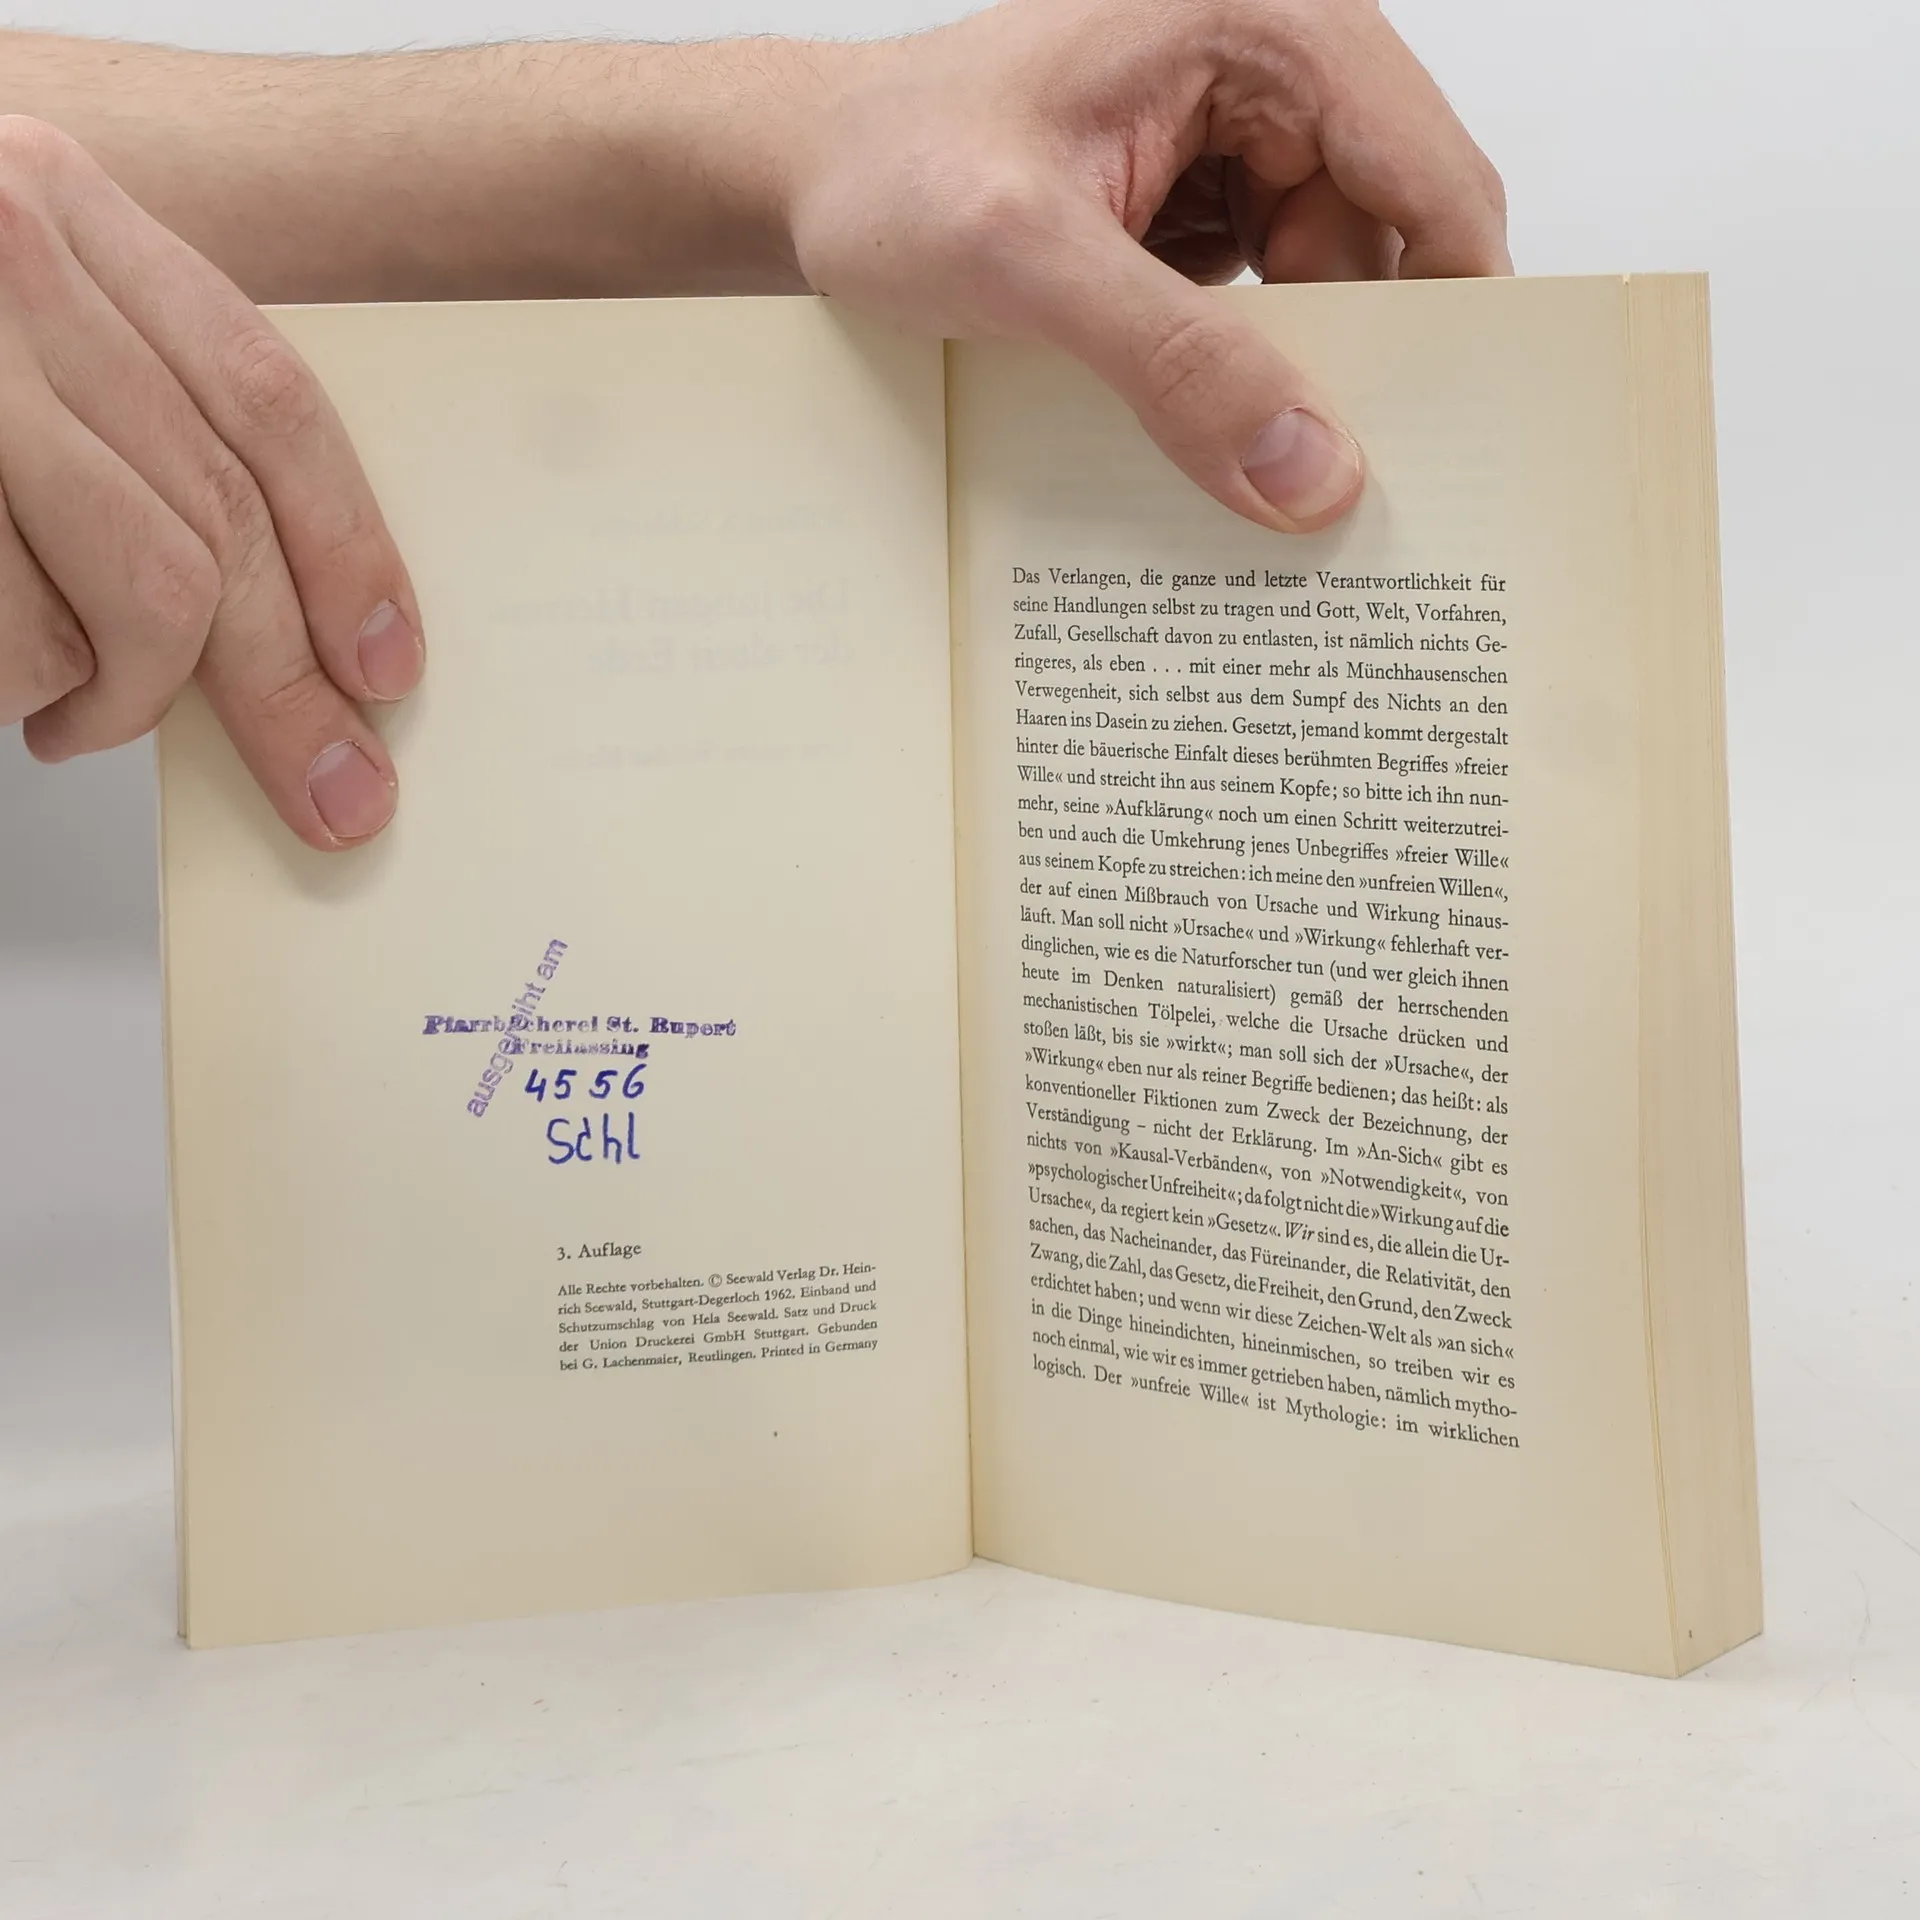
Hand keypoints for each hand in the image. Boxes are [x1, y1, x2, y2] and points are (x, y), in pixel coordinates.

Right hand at [0, 116, 420, 848]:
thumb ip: (114, 410)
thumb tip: (266, 593)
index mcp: (52, 211)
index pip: (266, 402)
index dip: (350, 549)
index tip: (387, 660)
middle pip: (220, 522)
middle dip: (287, 685)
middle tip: (333, 785)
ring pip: (138, 591)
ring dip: (121, 695)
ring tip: (72, 713)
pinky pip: (14, 638)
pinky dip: (19, 692)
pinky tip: (7, 693)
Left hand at [789, 0, 1509, 532]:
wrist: (806, 181)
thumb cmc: (891, 172)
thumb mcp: (1027, 262)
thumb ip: (1174, 361)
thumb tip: (1312, 469)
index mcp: (1263, 24)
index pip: (1428, 175)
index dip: (1457, 310)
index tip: (1455, 441)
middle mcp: (1270, 69)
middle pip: (1389, 239)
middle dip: (1362, 361)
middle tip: (1327, 486)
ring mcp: (1238, 140)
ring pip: (1330, 286)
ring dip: (1292, 377)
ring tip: (1242, 460)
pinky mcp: (1201, 205)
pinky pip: (1267, 304)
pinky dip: (1244, 372)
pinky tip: (1202, 426)